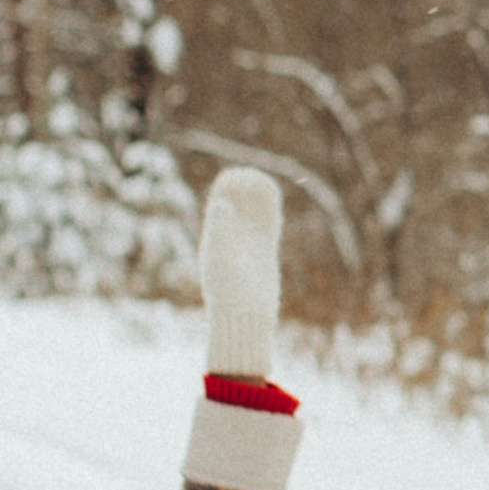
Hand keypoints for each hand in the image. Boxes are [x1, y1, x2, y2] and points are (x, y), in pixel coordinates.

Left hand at [199, 166, 283, 383]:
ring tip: (262, 182)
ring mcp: (248, 246)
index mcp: (216, 237)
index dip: (228, 189)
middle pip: (237, 206)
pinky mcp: (264, 255)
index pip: (221, 204)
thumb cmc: (228, 290)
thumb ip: (221, 229)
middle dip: (243, 191)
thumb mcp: (220, 257)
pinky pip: (267, 228)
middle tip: (249, 174)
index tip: (236, 175)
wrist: (244, 315)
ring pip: (253, 216)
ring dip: (258, 200)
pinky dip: (270, 213)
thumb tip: (222, 203)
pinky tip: (273, 204)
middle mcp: (231, 240)